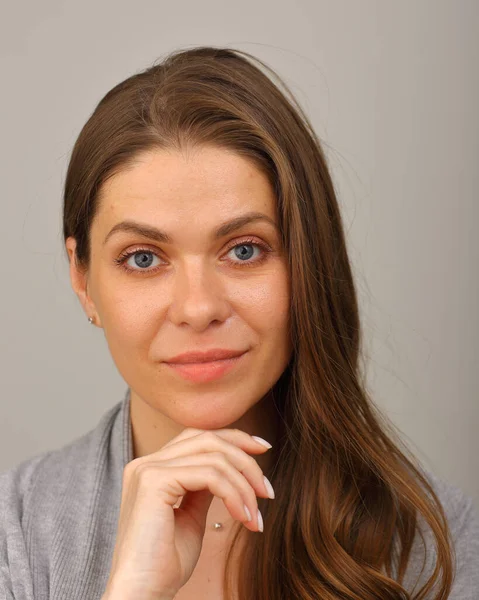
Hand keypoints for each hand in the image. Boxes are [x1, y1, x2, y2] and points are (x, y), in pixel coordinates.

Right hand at [102, 427, 273, 599]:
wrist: (142, 594)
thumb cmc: (165, 564)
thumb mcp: (191, 516)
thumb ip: (204, 487)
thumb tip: (228, 470)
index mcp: (151, 468)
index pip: (197, 437)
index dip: (234, 439)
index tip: (263, 449)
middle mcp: (146, 462)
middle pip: (208, 439)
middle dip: (245, 459)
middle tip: (267, 490)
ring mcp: (148, 469)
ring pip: (213, 456)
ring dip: (244, 484)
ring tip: (255, 515)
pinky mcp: (154, 481)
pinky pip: (209, 475)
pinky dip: (234, 494)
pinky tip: (243, 517)